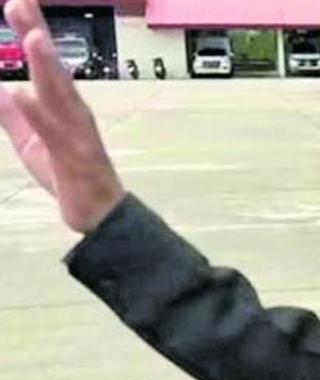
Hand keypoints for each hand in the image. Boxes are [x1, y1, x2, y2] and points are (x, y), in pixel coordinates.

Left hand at [0, 0, 123, 232]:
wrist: (99, 214)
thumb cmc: (69, 178)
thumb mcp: (30, 144)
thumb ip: (14, 117)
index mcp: (62, 107)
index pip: (44, 63)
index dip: (30, 31)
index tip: (16, 2)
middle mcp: (73, 112)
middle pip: (52, 67)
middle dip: (37, 34)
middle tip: (19, 2)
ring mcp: (76, 132)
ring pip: (59, 94)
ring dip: (45, 65)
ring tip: (32, 37)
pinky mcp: (74, 155)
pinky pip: (53, 131)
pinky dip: (39, 112)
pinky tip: (23, 93)